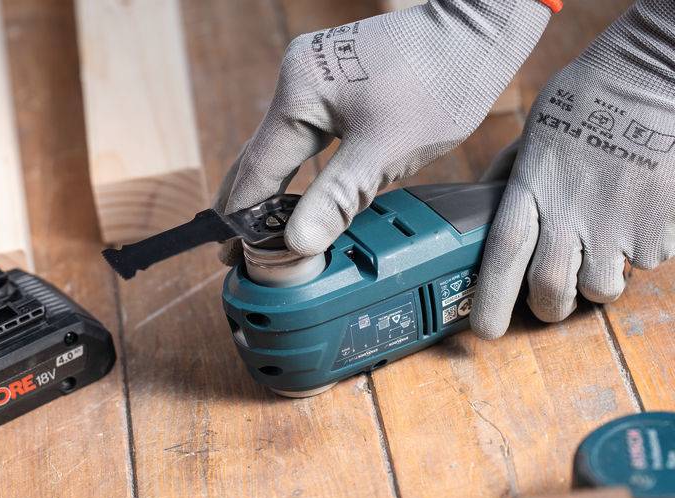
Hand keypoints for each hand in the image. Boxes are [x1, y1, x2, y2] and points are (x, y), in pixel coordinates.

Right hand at [215, 0, 550, 263]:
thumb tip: (297, 243)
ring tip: (261, 232)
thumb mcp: (386, 150)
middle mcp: (296, 78)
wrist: (479, 29)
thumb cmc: (442, 79)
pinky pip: (304, 134)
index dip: (244, 218)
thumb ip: (338, 197)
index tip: (231, 254)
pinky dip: (297, 168)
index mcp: (298, 93)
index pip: (257, 169)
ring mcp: (314, 76)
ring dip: (273, 189)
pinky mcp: (335, 81)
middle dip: (248, 206)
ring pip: (282, 146)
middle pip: (259, 157)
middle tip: (234, 250)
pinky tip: (296, 194)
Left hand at [472, 0, 674, 338]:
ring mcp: (617, 225)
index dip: (491, 301)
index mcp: (531, 191)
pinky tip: (632, 215)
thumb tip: (480, 204)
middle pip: (551, 291)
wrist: (649, 80)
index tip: (484, 331)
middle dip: (547, 308)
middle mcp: (571, 215)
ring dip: (597, 280)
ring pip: (601, 289)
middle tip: (549, 302)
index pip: (503, 257)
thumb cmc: (584, 102)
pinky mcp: (659, 229)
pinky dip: (637, 250)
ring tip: (599, 247)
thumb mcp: (531, 138)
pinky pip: (645, 263)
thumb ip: (507, 178)